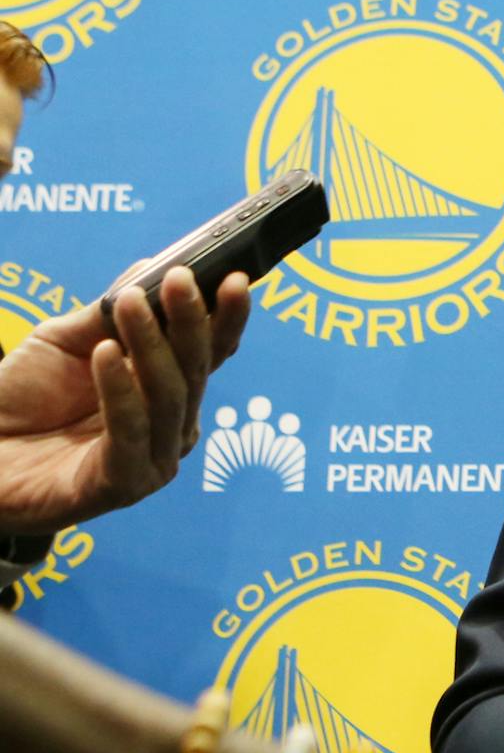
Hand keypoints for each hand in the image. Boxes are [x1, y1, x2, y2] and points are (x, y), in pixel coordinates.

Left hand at [0, 269, 248, 532]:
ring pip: (168, 399)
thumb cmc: (23, 401)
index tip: (232, 277)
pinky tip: (106, 354)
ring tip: (131, 304)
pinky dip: (122, 392)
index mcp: (168, 392)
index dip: (225, 316)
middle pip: (195, 371)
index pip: (210, 352)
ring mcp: (152, 461)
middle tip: (180, 278)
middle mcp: (171, 427)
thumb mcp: (66, 343)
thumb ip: (107, 315)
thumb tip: (149, 266)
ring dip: (152, 347)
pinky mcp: (122, 486)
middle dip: (191, 321)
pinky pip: (129, 434)